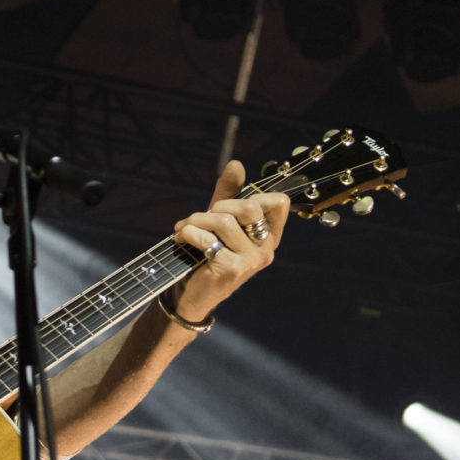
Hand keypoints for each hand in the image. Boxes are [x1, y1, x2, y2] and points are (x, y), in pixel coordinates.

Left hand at [170, 160, 289, 321]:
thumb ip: (229, 194)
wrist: (190, 296)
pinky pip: (207, 238)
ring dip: (195, 220)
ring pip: (223, 221)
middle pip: (248, 207)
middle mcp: (266, 250)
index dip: (254, 195)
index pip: (279, 202)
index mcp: (269, 236)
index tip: (228, 206)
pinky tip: (180, 239)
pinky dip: (188, 233)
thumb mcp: (218, 222)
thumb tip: (236, 163)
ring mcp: (251, 262)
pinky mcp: (230, 270)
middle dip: (217, 206)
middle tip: (198, 218)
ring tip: (183, 229)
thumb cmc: (206, 255)